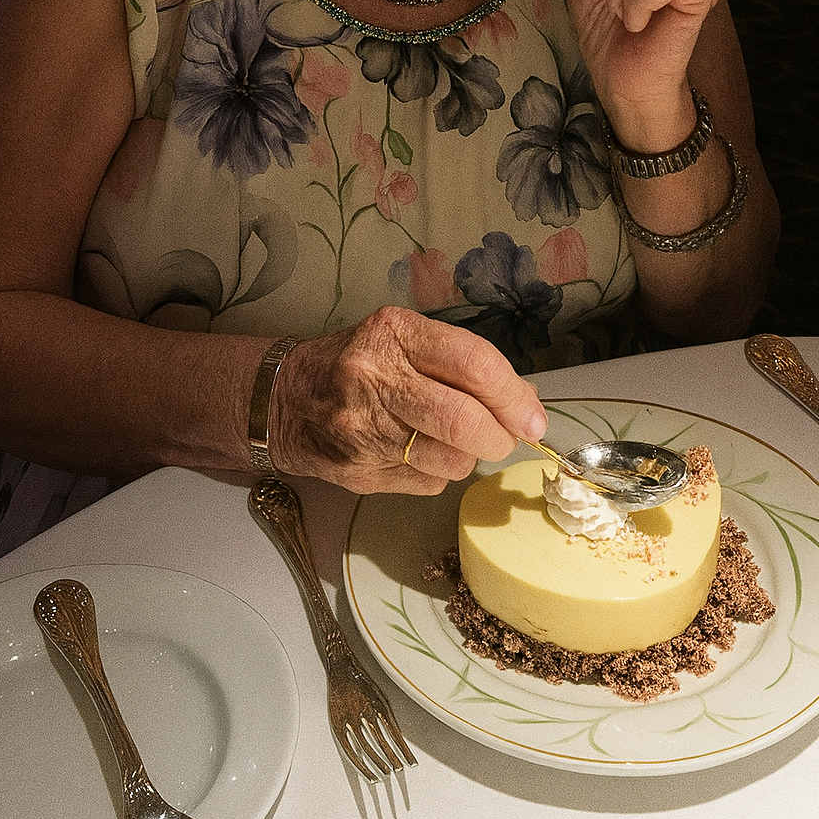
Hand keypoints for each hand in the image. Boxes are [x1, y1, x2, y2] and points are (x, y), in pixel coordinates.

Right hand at [268, 306, 546, 493]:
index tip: (532, 416)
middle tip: (506, 437)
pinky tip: (417, 452)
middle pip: (464, 420)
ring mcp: (364, 431)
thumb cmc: (358, 363)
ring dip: (468, 456)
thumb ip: (463, 363)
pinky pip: (428, 484)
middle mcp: (374, 379)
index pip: (472, 364)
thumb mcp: (404, 340)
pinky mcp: (360, 473)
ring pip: (452, 461)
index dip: (513, 395)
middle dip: (501, 436)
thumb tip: (525, 401)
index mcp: (393, 335)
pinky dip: (437, 472)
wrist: (286, 399)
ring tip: (451, 439)